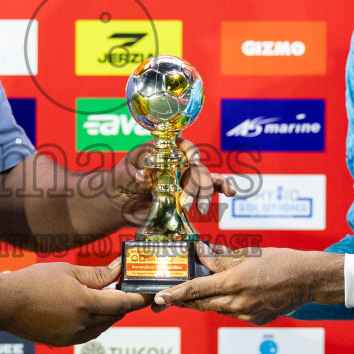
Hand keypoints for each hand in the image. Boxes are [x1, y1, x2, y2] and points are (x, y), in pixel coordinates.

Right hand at [0, 261, 147, 345]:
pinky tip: (87, 309)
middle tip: (126, 288)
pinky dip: (95, 321)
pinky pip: (89, 333)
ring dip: (109, 313)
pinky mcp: (64, 342)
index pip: (124, 303)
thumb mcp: (68, 271)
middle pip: (115, 315)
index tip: (152, 293)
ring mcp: (73, 336)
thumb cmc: (34, 282)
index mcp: (85, 303)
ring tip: (104, 296)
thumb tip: (119, 270)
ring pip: (103, 325)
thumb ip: (97, 274)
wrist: (5, 304)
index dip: (140, 298)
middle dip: (124, 302)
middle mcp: (82, 324)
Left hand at [115, 138, 237, 221]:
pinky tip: (231, 192)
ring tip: (200, 209)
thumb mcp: (124, 175)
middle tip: (186, 204)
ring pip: (205, 180)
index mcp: (163, 150)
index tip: (192, 159)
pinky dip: (223, 187)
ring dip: (206, 194)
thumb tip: (143, 175)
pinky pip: (211, 188)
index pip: (180, 144)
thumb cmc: (122, 181)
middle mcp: (178, 161)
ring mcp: (186, 177)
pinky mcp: (190, 193)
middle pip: (195, 168)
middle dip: (195, 185)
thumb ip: (134, 174)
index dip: (189, 150)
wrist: (121, 203)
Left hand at [151, 248, 342, 324]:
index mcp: (234, 282)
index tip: (160, 298)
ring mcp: (247, 314)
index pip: (196, 290)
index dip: (175, 295)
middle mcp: (238, 302)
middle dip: (185, 300)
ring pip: (216, 309)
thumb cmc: (280, 261)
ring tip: (200, 291)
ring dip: (206, 301)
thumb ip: (222, 259)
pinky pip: (232, 313)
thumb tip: (202, 256)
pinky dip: (226, 304)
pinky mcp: (255, 320)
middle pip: (202, 303)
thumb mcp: (248, 255)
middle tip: (171, 296)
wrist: (308, 279)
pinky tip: (229, 295)